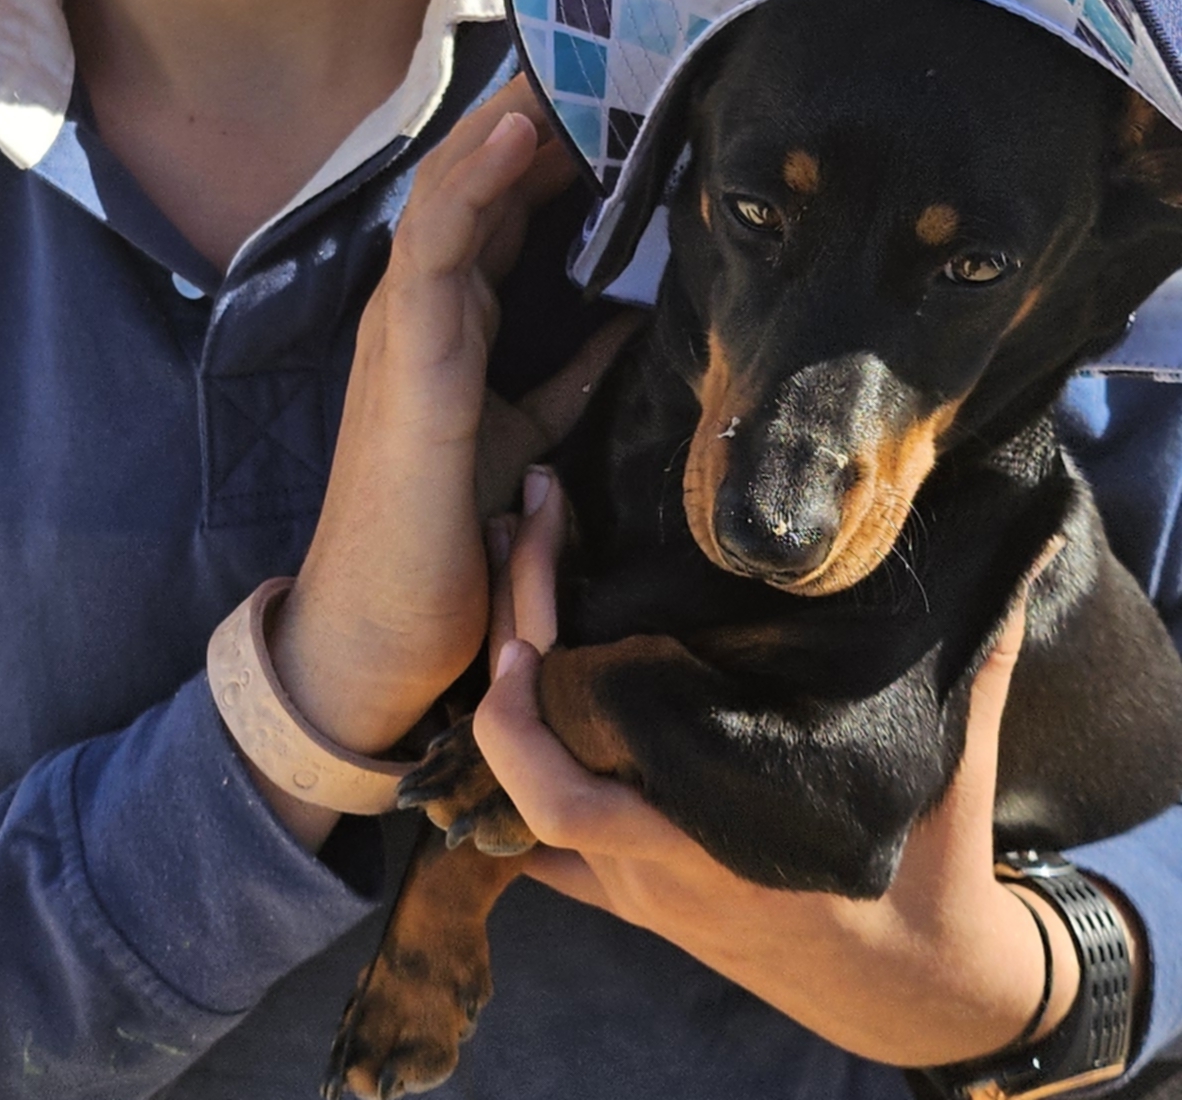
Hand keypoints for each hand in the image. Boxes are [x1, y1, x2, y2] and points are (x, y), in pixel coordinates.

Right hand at [270, 79, 572, 789]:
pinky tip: (520, 130)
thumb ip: (566, 381)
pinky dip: (475, 178)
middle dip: (529, 116)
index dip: (548, 150)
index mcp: (451, 328)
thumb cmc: (443, 546)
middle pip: (475, 184)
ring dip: (503, 123)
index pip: (500, 212)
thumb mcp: (527, 443)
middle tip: (594, 50)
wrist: (380, 637)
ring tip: (559, 59)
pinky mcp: (409, 356)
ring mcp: (406, 327)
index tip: (609, 95)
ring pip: (449, 192)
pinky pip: (438, 244)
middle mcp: (422, 312)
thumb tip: (628, 328)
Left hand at [473, 476, 1092, 1068]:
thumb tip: (1020, 554)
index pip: (574, 774)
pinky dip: (503, 784)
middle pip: (527, 770)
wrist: (919, 995)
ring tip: (505, 575)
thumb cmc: (930, 870)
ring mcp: (634, 889)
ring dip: (496, 698)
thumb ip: (979, 657)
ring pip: (517, 804)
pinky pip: (537, 851)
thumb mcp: (951, 765)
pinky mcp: (630, 903)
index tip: (543, 568)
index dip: (533, 683)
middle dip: (506, 643)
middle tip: (521, 521)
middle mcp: (654, 863)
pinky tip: (499, 695)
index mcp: (715, 829)